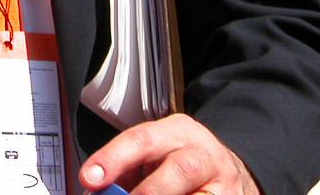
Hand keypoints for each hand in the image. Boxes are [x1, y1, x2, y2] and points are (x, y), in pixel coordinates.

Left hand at [81, 112, 258, 194]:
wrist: (229, 175)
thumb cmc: (181, 166)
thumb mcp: (154, 158)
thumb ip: (126, 173)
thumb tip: (95, 191)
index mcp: (176, 132)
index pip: (141, 139)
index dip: (113, 159)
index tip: (91, 178)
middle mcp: (203, 153)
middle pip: (179, 168)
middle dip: (148, 192)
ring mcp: (223, 182)